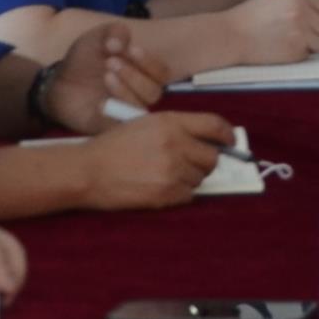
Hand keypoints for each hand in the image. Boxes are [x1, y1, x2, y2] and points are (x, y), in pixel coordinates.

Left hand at [41, 23, 165, 130]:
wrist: (58, 82)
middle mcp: (139, 95)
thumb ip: (114, 32)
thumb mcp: (98, 37)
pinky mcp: (110, 127)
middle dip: (135, 75)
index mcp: (143, 73)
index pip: (161, 73)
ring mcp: (126, 112)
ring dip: (126, 91)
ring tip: (106, 76)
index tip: (131, 49)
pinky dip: (114, 114)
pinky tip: (100, 103)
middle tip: (111, 62)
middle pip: (154, 92)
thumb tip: (119, 44)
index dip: (150, 62)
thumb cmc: (84, 60)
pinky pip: (121, 127)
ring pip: (141, 108)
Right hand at [83, 109, 232, 209]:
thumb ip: (176, 129)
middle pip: (212, 157)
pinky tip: (161, 187)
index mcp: (171, 122)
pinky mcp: (165, 194)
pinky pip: (188, 195)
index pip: (214, 125)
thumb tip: (205, 141)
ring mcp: (172, 170)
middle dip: (206, 161)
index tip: (230, 141)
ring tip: (166, 175)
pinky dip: (179, 194)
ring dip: (189, 178)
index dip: (227, 135)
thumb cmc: (112, 146)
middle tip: (191, 164)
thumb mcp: (145, 124)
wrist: (88, 171)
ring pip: (200, 178)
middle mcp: (176, 144)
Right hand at [227, 0, 318, 63]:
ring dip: (313, 45)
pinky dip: (300, 54)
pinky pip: (309, 54)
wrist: (230, 34)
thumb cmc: (251, 16)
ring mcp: (301, 32)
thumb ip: (303, 3)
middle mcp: (303, 10)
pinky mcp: (295, 50)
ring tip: (294, 42)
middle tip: (308, 36)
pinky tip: (284, 48)